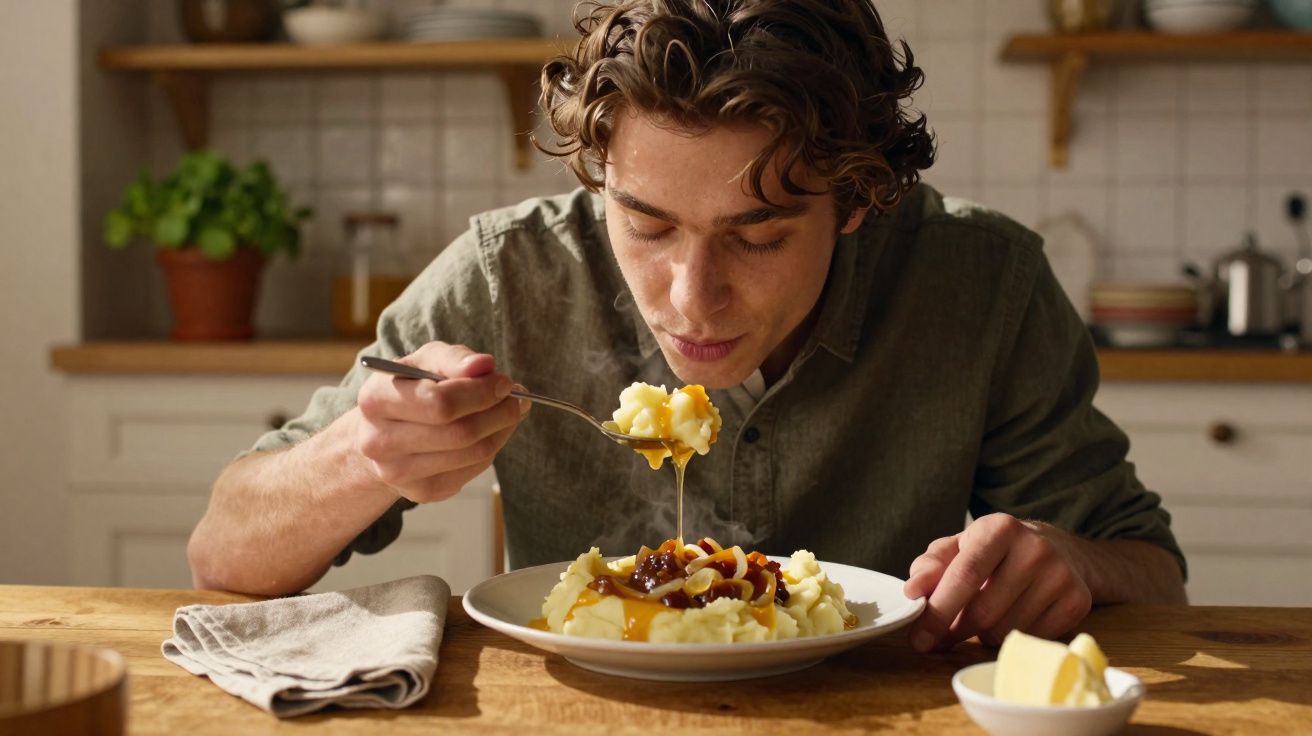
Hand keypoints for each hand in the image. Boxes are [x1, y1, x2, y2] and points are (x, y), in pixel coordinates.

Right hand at [355, 341, 528, 503]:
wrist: (383, 432)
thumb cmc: (411, 389)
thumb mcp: (426, 361)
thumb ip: (454, 358)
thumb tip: (484, 365)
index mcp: (376, 400)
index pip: (440, 403)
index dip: (481, 392)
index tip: (504, 382)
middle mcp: (379, 441)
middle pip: (460, 433)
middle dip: (499, 412)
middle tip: (517, 400)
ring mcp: (398, 472)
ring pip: (473, 453)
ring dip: (502, 430)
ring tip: (508, 412)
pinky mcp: (421, 492)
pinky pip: (473, 470)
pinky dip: (491, 448)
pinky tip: (489, 432)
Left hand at [902, 513, 1091, 651]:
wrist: (1058, 548)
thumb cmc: (996, 551)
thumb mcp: (959, 547)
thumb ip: (931, 566)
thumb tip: (912, 591)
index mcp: (999, 528)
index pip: (964, 576)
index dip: (938, 611)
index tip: (919, 638)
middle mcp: (1035, 548)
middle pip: (983, 612)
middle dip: (955, 631)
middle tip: (940, 638)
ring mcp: (1061, 576)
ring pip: (1005, 631)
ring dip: (982, 636)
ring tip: (981, 619)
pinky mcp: (1078, 602)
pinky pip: (1030, 640)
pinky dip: (1011, 639)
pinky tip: (1010, 619)